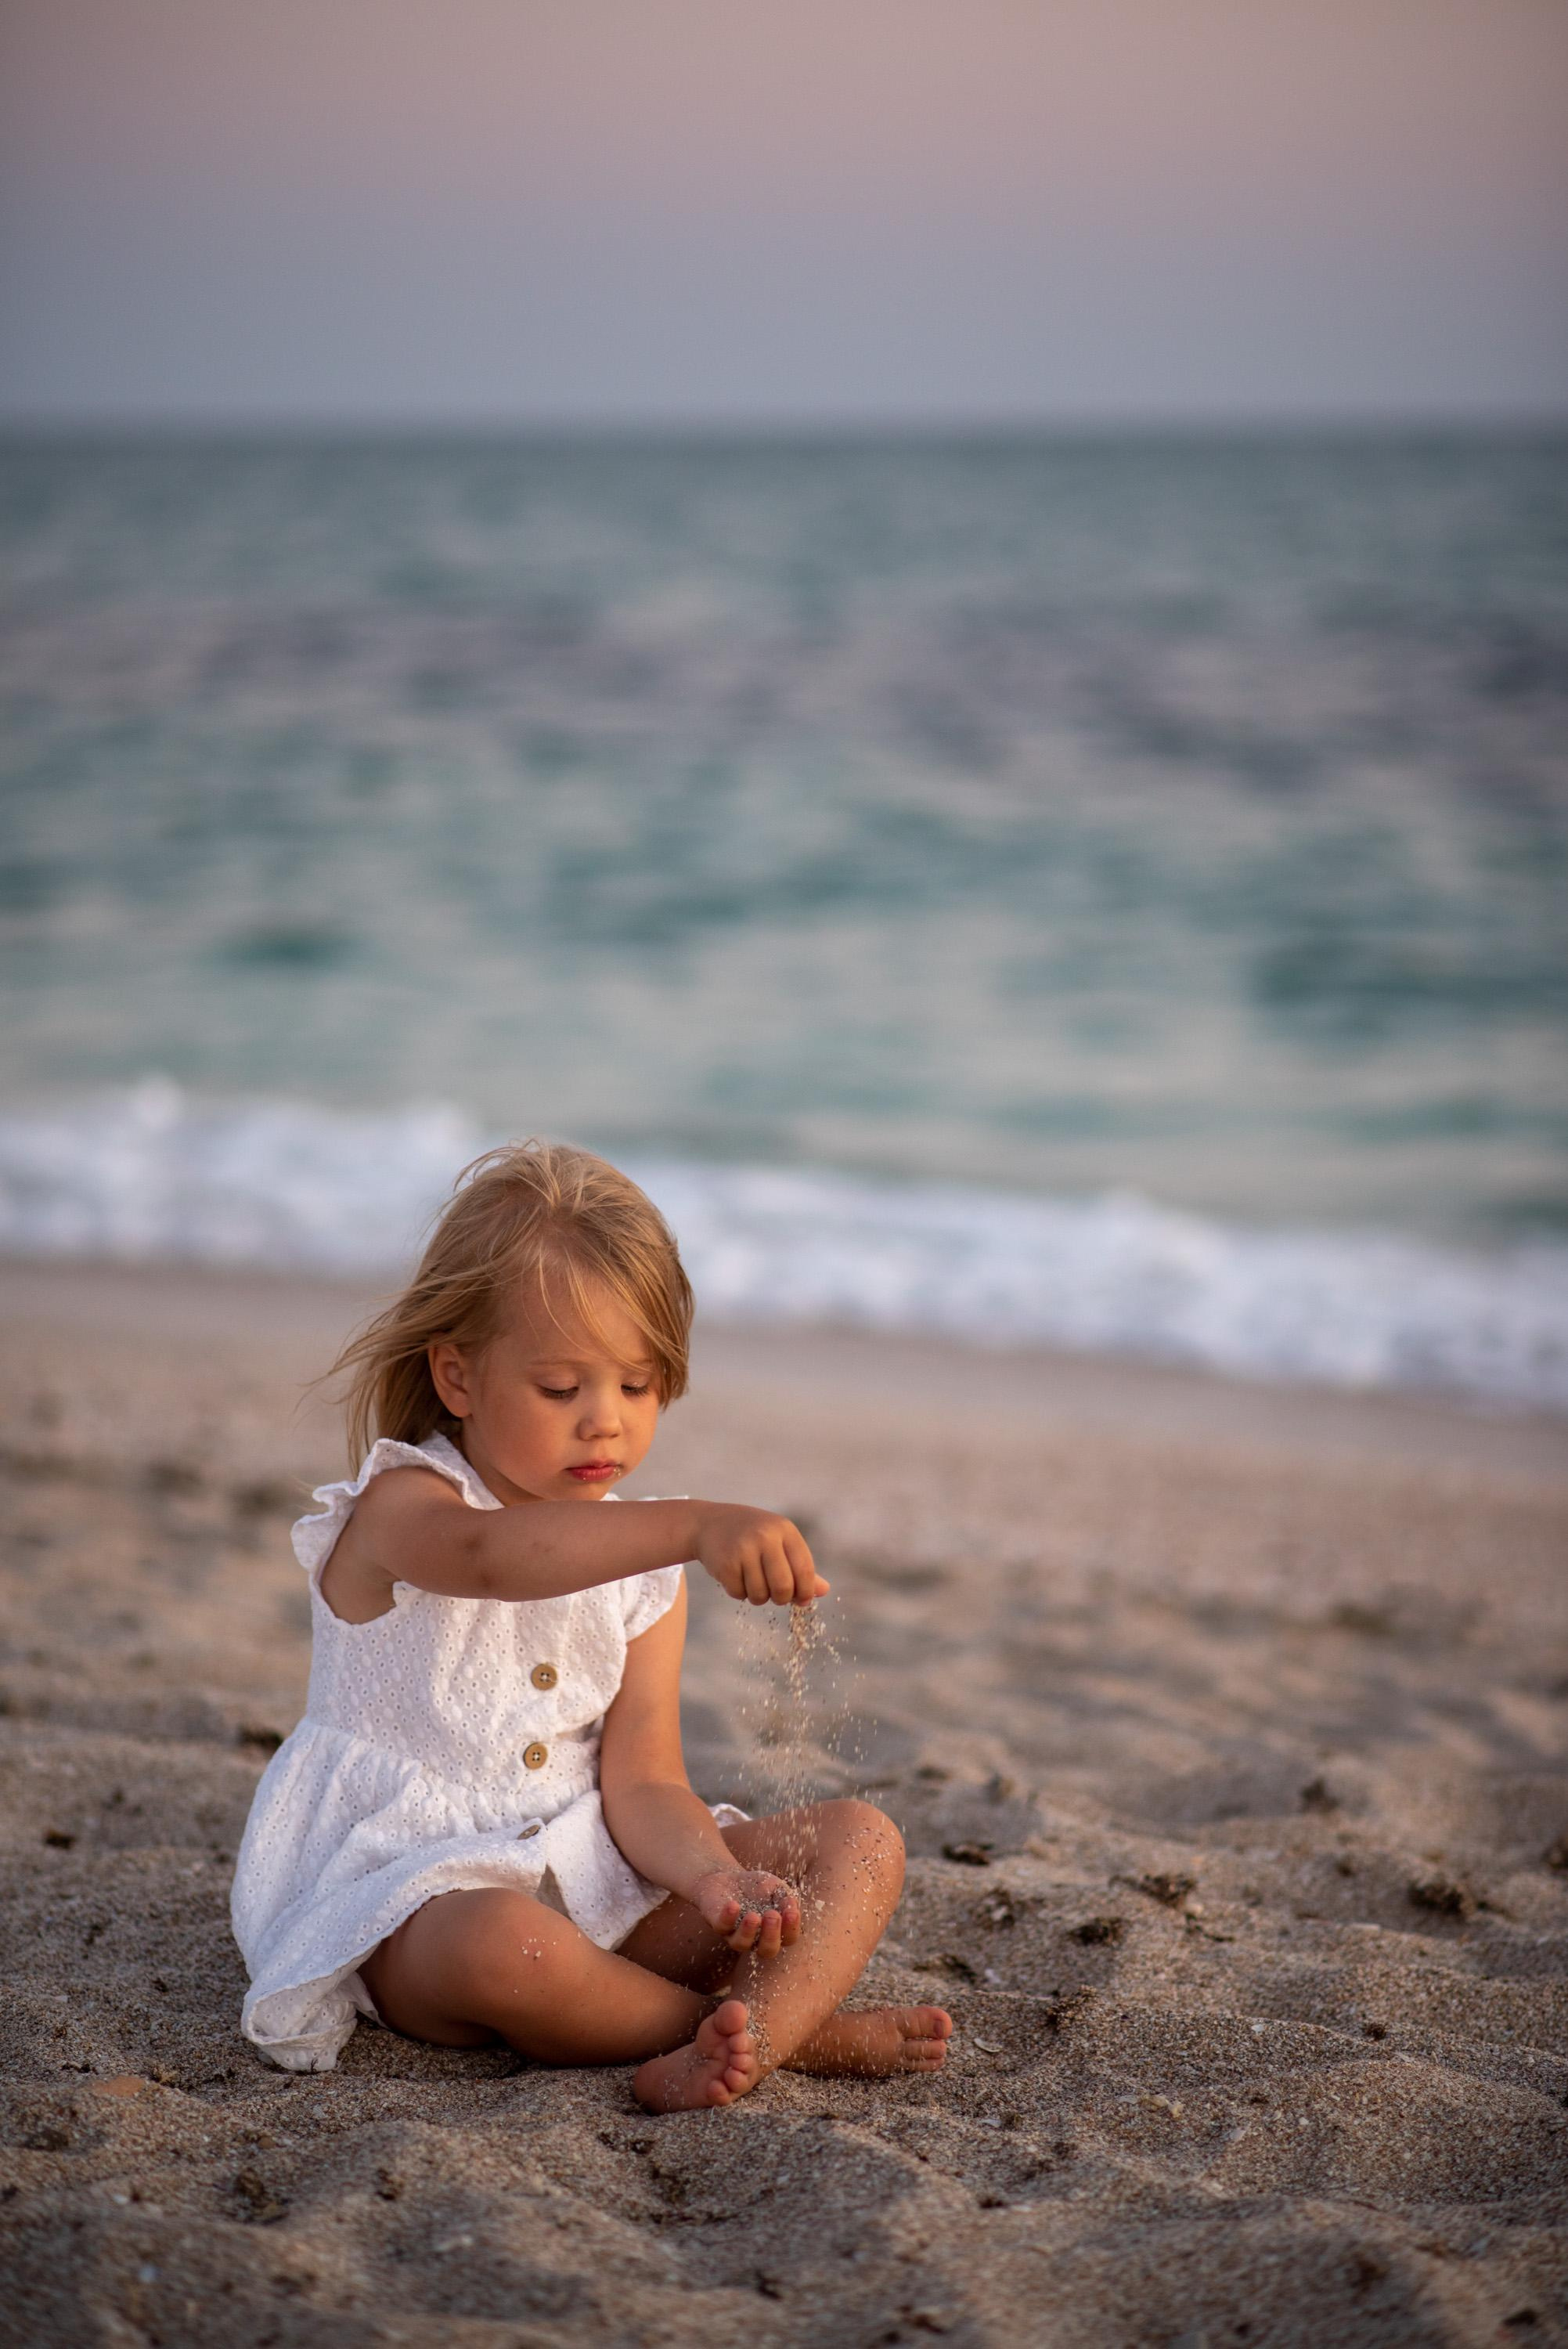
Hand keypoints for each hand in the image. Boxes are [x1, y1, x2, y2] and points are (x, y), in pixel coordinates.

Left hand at [687, 1867, 802, 1957]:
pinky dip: (728, 1917)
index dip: (792, 1928)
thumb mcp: (775, 1887)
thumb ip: (785, 1896)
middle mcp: (756, 1938)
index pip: (788, 1938)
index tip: (792, 1912)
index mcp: (775, 1931)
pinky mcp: (718, 1925)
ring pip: (741, 1944)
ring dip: (748, 1932)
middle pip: (767, 1950)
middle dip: (771, 1936)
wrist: (728, 1878)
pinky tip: (733, 1905)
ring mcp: (735, 1934)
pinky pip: (721, 1927)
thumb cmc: (757, 1887)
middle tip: (772, 1916)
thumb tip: (792, 1907)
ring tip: (753, 1916)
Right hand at [693, 1504, 829, 1607]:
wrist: (708, 1523)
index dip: (806, 1591)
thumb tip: (824, 1591)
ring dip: (758, 1597)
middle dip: (781, 1598)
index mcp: (784, 1530)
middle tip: (776, 1595)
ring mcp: (743, 1549)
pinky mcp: (725, 1563)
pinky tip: (736, 1576)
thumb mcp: (779, 1541)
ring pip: (760, 1595)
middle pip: (783, 1587)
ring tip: (752, 1581)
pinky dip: (739, 1593)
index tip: (802, 1600)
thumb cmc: (752, 1535)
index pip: (804, 1569)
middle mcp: (765, 1537)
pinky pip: (739, 1594)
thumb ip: (801, 1566)